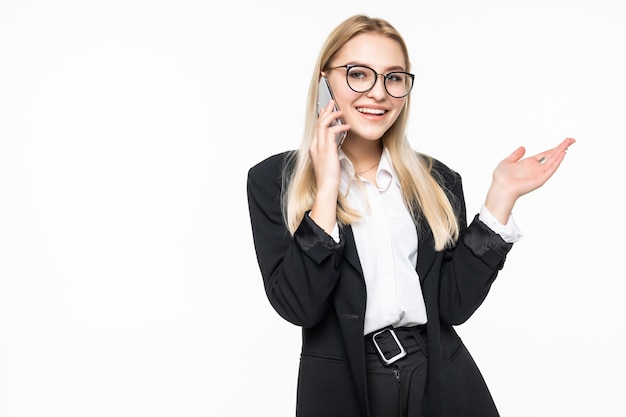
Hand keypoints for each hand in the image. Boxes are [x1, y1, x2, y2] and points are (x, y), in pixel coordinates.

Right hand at [308, 100, 349, 233]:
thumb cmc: (328, 177)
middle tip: (333, 103)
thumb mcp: (328, 161)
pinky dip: (339, 127)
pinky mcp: (327, 150)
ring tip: (341, 112)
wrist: (326, 187)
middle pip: (319, 122)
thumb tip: (336, 143)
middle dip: (326, 111)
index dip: (322, 117)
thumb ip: (330, 150)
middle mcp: (315, 145)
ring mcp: (320, 147)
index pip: (317, 128)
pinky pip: (332, 132)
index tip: (327, 110)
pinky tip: (347, 126)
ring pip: (323, 124)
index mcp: (314, 148)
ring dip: (333, 116)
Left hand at [484, 137, 575, 223]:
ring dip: (562, 151)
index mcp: (529, 163)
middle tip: (571, 140)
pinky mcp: (541, 178)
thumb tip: (522, 147)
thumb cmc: (502, 177)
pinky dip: (558, 161)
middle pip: (552, 155)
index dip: (554, 148)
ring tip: (569, 142)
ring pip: (554, 160)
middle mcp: (536, 168)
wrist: (501, 187)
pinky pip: (551, 168)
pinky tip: (563, 153)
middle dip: (562, 147)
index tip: (564, 142)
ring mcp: (539, 173)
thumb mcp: (508, 161)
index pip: (546, 154)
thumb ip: (516, 154)